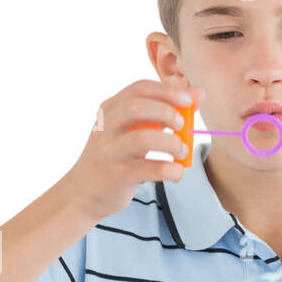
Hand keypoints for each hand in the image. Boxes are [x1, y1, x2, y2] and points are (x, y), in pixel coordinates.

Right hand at [66, 79, 203, 222]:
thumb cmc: (114, 155)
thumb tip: (198, 93)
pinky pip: (148, 169)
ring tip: (181, 151)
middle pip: (136, 107)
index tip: (188, 101)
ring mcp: (109, 152)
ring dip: (171, 143)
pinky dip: (170, 170)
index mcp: (109, 110)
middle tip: (182, 125)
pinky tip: (177, 172)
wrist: (82, 192)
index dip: (167, 91)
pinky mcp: (116, 176)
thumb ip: (163, 110)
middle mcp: (105, 127)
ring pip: (143, 138)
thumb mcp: (133, 129)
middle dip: (167, 112)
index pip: (139, 89)